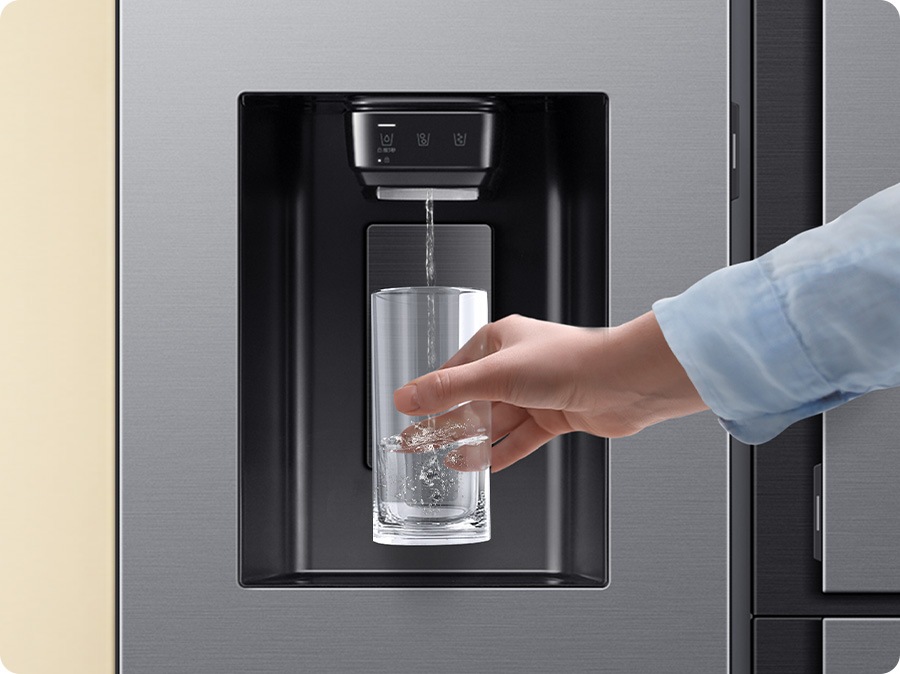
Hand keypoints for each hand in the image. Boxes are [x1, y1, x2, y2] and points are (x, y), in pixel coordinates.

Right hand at [394, 312, 706, 471]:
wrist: (623, 382)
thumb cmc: (569, 362)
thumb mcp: (495, 375)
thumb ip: (449, 389)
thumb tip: (406, 397)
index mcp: (500, 341)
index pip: (455, 371)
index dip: (431, 395)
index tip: (408, 413)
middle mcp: (518, 365)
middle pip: (473, 399)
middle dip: (446, 423)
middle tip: (417, 443)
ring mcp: (538, 392)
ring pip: (497, 421)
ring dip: (472, 441)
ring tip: (445, 460)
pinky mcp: (556, 416)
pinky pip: (521, 438)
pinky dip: (502, 452)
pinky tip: (483, 465)